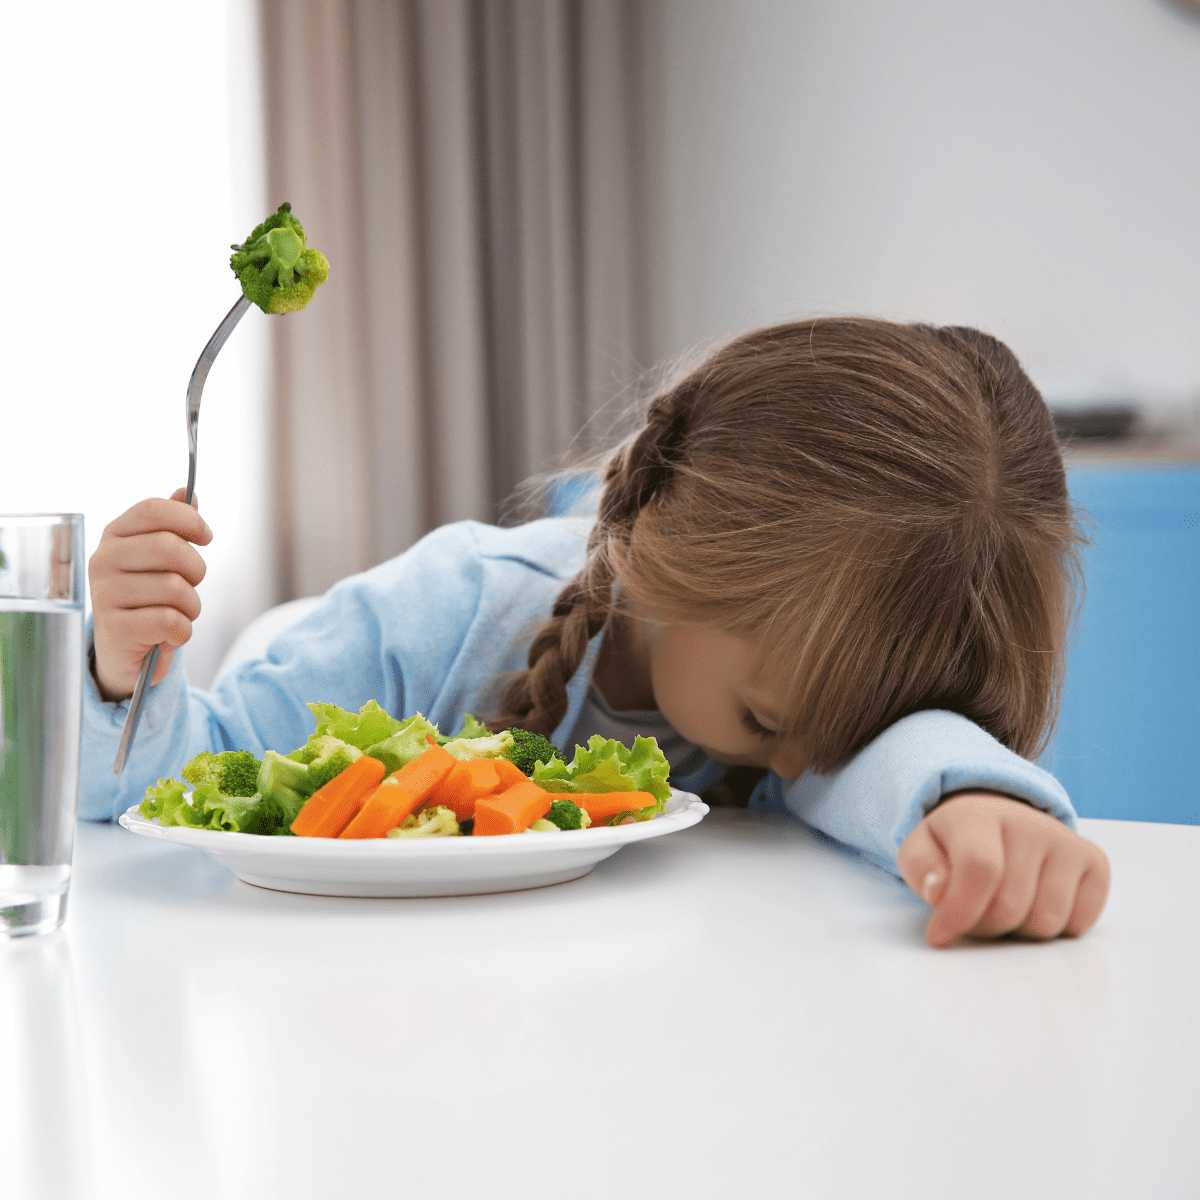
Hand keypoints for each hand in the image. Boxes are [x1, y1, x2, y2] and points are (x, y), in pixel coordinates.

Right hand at [88, 489, 211, 701]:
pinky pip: (171, 621)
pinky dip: (182, 632)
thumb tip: (189, 493)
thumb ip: (173, 526)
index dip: (189, 520)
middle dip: (196, 570)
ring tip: (176, 614)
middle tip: (190, 585)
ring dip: (191, 607)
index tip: (206, 537)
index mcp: (115, 535)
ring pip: (176, 588)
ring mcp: (104, 594)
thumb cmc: (148, 598)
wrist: (124, 651)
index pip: (154, 510)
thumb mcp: (160, 559)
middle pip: (170, 547)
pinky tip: (167, 636)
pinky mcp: (114, 629)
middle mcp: (103, 560)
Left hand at [896, 791, 1109, 947]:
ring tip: (1005, 904)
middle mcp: (1028, 822)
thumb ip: (921, 869)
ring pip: (1046, 922)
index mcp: (977, 815)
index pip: (980, 871)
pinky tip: (1038, 902)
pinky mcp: (1094, 861)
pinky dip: (1058, 928)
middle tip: (975, 911)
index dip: (959, 912)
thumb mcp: (921, 849)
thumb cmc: (955, 844)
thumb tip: (938, 892)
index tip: (939, 936)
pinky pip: (1080, 923)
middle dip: (985, 925)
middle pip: (1010, 907)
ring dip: (1020, 930)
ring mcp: (1065, 840)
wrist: (998, 819)